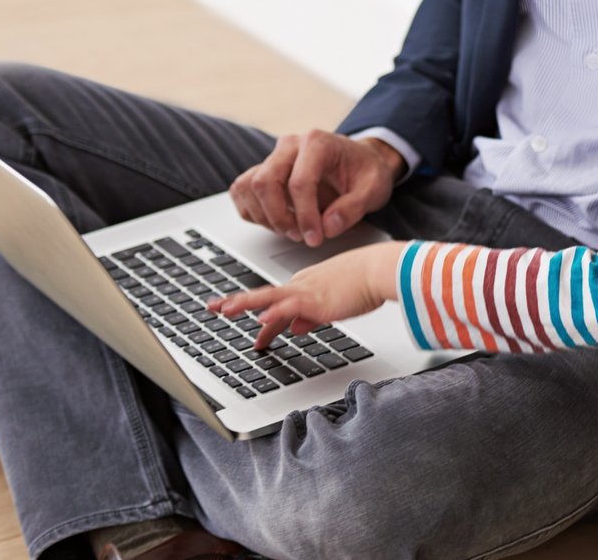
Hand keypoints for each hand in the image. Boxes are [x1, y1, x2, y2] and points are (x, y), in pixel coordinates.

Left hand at [209, 241, 406, 349]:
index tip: (248, 325)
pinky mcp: (317, 299)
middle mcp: (303, 284)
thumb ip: (314, 315)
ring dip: (244, 304)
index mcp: (308, 283)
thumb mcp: (336, 302)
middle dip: (238, 303)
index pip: (277, 302)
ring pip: (268, 297)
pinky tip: (260, 320)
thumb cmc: (368, 281)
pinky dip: (273, 313)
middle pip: (264, 295)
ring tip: (223, 310)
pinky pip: (289, 306)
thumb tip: (296, 328)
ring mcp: (307, 290)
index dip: (260, 315)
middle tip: (215, 308)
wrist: (382, 269)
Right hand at [229, 131, 404, 245]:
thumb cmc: (365, 171)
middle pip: (264, 182)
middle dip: (279, 217)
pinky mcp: (264, 171)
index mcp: (317, 143)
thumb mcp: (374, 189)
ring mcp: (274, 157)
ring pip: (248, 187)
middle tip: (301, 237)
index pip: (299, 182)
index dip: (304, 216)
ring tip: (293, 230)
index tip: (316, 238)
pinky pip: (242, 192)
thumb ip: (353, 208)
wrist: (361, 161)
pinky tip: (279, 222)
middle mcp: (290, 145)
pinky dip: (254, 212)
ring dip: (265, 217)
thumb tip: (328, 227)